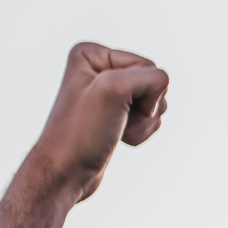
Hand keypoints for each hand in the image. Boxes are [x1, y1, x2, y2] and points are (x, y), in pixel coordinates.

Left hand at [27, 43, 170, 201]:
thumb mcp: (113, 90)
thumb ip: (151, 77)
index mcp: (91, 54)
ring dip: (145, 122)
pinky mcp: (117, 114)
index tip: (111, 109)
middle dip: (145, 108)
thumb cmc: (81, 134)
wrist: (65, 173)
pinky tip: (121, 138)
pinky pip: (151, 116)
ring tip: (117, 131)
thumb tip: (162, 91)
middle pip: (154, 82)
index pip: (147, 65)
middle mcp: (99, 69)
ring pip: (156, 100)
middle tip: (116, 121)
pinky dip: (142, 131)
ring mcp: (109, 92)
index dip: (140, 92)